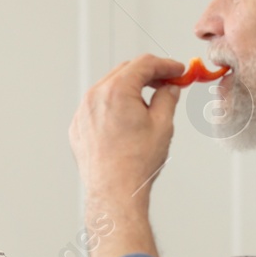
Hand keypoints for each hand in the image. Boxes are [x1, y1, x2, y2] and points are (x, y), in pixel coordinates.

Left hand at [69, 54, 186, 205]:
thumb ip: (167, 98)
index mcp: (116, 91)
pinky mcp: (78, 128)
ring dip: (129, 89)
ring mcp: (82, 113)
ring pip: (108, 89)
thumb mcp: (162, 125)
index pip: (144, 64)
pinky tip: (127, 120)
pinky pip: (97, 108)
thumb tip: (169, 88)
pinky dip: (113, 106)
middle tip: (167, 83)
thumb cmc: (136, 163)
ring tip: (148, 103)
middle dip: (147, 75)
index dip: (165, 64)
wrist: (114, 192)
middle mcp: (94, 97)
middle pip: (124, 72)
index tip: (177, 70)